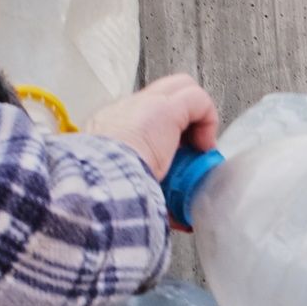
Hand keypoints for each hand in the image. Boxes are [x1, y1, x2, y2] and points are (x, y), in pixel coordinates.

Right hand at [84, 73, 219, 177]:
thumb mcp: (128, 187)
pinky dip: (208, 119)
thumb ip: (148, 189)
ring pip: (181, 87)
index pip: (144, 116)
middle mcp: (125, 110)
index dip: (167, 132)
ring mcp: (144, 103)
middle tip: (192, 148)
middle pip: (164, 94)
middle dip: (185, 115)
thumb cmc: (108, 188)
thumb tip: (176, 218)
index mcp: (111, 128)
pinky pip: (197, 98)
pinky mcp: (165, 107)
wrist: (98, 178)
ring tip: (200, 147)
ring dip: (198, 115)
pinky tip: (204, 146)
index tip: (176, 159)